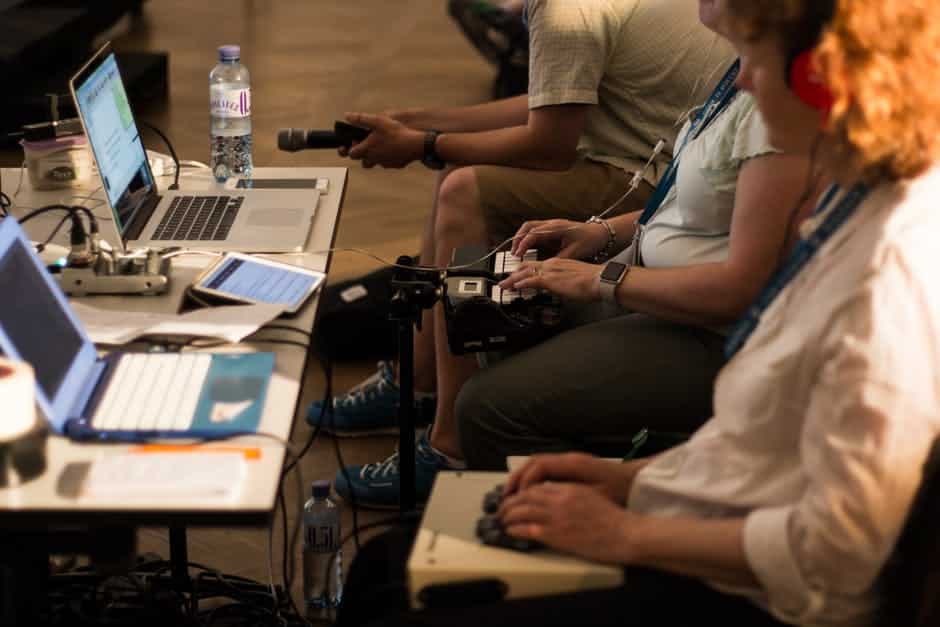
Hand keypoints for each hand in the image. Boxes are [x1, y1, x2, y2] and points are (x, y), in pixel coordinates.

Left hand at [341, 112, 424, 167]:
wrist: (415, 144)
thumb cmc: (395, 132)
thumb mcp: (377, 121)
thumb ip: (361, 119)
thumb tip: (347, 116)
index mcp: (367, 149)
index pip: (351, 154)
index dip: (351, 147)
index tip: (357, 140)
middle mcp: (374, 159)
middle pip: (362, 161)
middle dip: (363, 153)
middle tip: (369, 142)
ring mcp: (384, 163)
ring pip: (375, 163)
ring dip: (374, 156)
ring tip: (381, 145)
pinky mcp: (394, 165)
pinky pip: (387, 163)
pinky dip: (387, 157)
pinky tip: (394, 148)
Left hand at [498, 482, 638, 563]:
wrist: (625, 534)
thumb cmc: (613, 519)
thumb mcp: (591, 498)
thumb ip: (572, 495)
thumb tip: (556, 500)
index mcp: (569, 489)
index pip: (538, 486)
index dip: (523, 492)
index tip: (516, 497)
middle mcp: (560, 499)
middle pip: (526, 496)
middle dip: (510, 502)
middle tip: (502, 508)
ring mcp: (556, 516)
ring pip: (522, 511)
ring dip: (508, 515)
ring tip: (502, 519)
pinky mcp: (556, 534)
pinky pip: (527, 528)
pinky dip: (515, 529)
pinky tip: (509, 531)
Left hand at [499, 257, 601, 302]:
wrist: (601, 279)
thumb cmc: (593, 281)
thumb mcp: (574, 279)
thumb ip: (564, 282)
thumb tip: (560, 289)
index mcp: (558, 263)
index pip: (536, 266)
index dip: (524, 272)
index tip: (517, 277)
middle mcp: (552, 264)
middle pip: (527, 268)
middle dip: (514, 275)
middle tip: (505, 281)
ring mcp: (551, 271)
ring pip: (526, 273)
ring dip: (513, 280)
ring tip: (503, 285)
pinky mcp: (551, 280)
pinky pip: (532, 280)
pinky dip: (522, 283)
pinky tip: (515, 287)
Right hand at [505, 452, 635, 504]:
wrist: (633, 480)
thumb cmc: (618, 490)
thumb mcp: (596, 495)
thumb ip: (571, 495)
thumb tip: (545, 500)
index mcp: (573, 463)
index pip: (540, 466)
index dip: (526, 481)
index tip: (519, 498)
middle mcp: (568, 458)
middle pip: (533, 462)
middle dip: (517, 478)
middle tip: (505, 497)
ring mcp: (568, 461)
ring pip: (537, 465)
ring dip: (523, 478)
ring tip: (512, 495)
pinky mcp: (570, 466)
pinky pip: (545, 469)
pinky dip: (533, 479)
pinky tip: (529, 493)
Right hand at [511, 219, 608, 259]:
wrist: (601, 234)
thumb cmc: (590, 241)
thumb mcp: (574, 253)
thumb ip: (558, 260)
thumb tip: (544, 268)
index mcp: (556, 228)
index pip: (533, 234)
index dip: (523, 244)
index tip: (518, 254)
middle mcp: (552, 224)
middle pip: (527, 227)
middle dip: (518, 239)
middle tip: (513, 253)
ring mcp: (552, 225)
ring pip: (530, 228)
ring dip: (521, 238)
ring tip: (517, 251)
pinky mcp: (553, 229)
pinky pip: (536, 232)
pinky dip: (528, 239)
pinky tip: (526, 249)